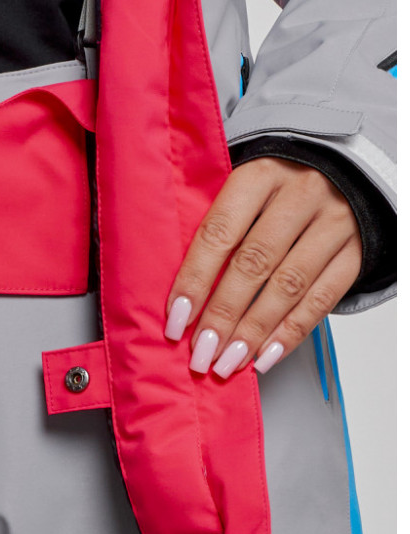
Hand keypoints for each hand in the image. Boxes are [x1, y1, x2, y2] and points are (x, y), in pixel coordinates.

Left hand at [163, 157, 361, 376]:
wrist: (342, 173)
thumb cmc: (278, 187)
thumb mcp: (244, 189)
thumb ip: (217, 227)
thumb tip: (180, 294)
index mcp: (259, 175)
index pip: (219, 233)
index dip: (195, 280)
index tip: (177, 319)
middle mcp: (300, 195)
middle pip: (254, 264)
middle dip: (223, 315)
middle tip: (202, 351)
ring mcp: (333, 223)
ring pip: (289, 286)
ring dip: (255, 331)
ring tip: (229, 360)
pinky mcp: (356, 250)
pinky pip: (324, 299)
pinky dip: (292, 332)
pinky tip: (267, 354)